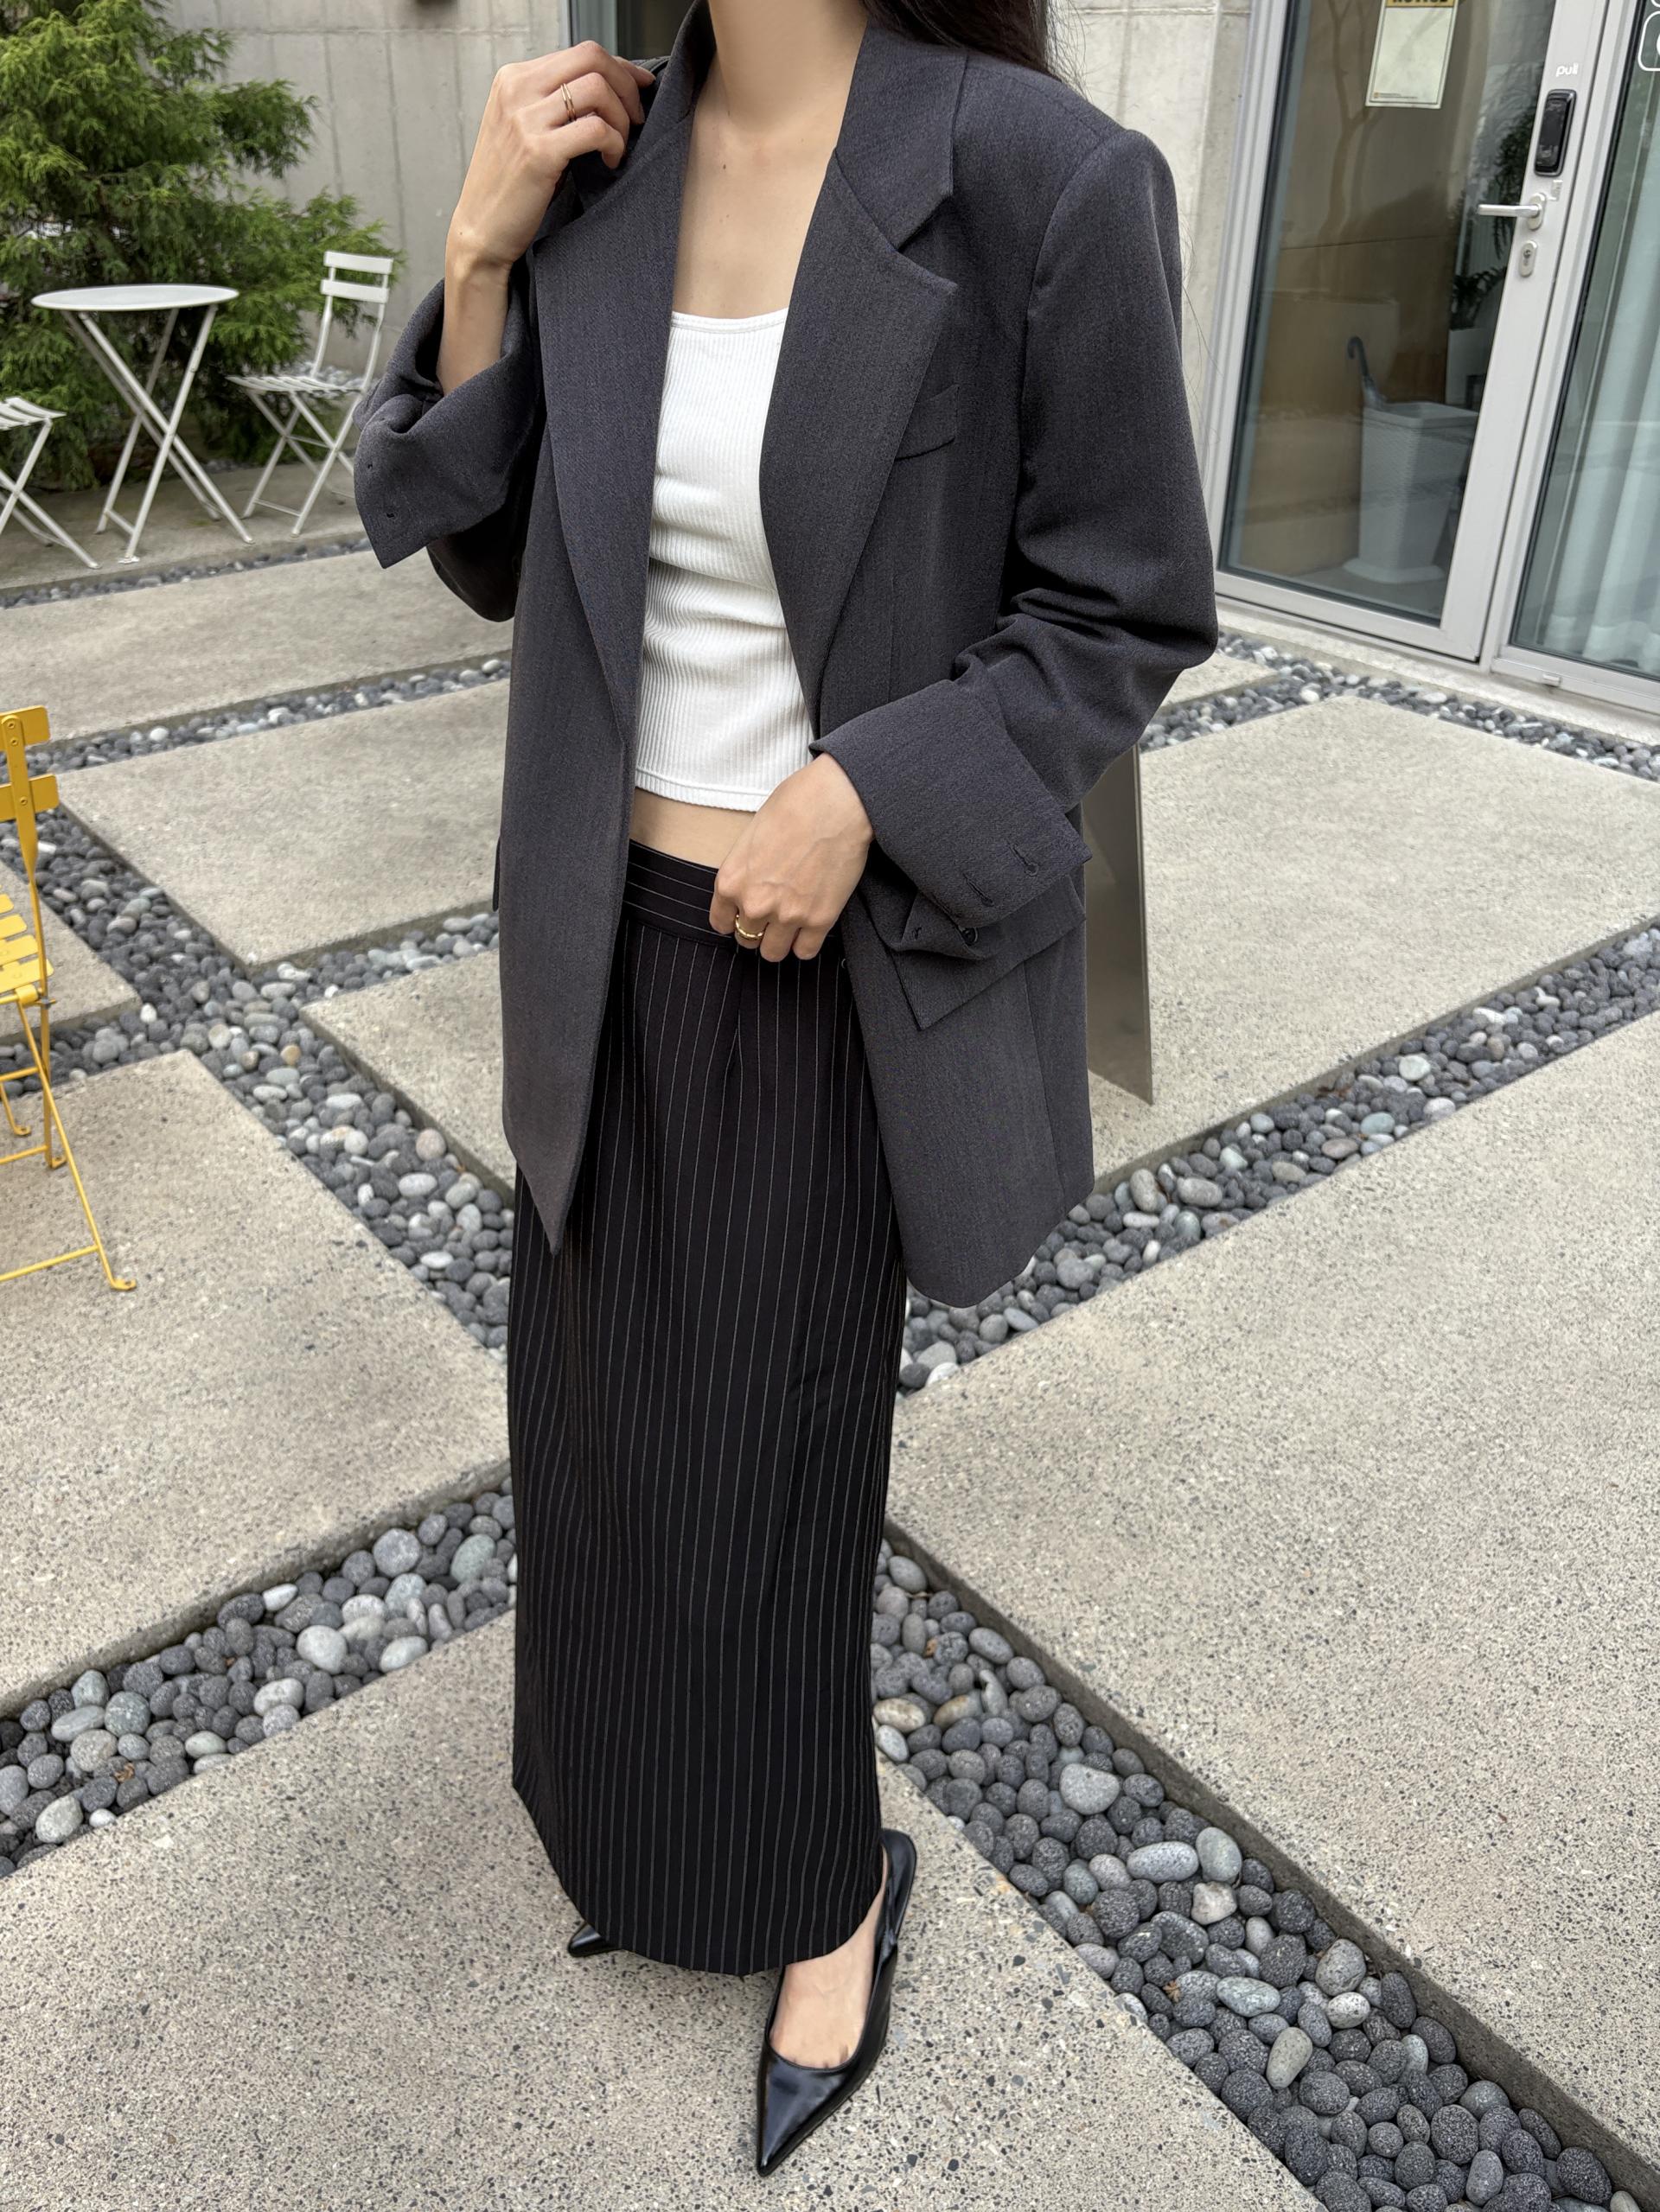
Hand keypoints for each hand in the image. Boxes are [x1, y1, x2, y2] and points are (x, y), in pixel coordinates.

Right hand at [446, 43, 657, 278]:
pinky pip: (596, 129)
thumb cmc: (510, 184)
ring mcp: (525, 119)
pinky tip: (610, 162)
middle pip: (592, 59)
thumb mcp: (524, 129)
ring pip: (597, 89)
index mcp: (514, 78)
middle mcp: (517, 89)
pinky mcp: (538, 151)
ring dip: (622, 117)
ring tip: (619, 145)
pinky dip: (614, 144)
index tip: (641, 89)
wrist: (481, 229)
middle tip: (636, 119)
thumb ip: (554, 103)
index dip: (621, 69)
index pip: (581, 53)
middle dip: (627, 87)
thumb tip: (607, 89)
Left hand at [710, 755, 873, 960]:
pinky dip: (806, 943)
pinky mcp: (820, 920)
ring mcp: (787, 915)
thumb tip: (752, 883)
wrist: (835, 803)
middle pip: (747, 939)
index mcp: (731, 881)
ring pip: (773, 953)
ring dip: (780, 942)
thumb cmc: (794, 805)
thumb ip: (746, 868)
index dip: (733, 920)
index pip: (721, 922)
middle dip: (758, 930)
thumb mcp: (752, 835)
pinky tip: (810, 928)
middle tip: (772, 917)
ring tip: (790, 926)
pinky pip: (805, 952)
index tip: (744, 917)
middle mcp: (754, 903)